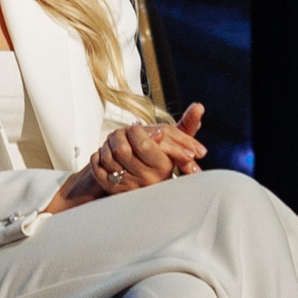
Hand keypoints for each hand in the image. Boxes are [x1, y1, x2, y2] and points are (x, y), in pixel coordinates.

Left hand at [90, 104, 206, 189]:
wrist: (146, 186)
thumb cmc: (165, 158)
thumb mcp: (178, 142)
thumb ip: (189, 124)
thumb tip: (199, 107)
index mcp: (163, 166)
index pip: (143, 144)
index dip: (135, 132)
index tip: (135, 127)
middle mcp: (147, 179)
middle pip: (122, 151)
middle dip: (117, 137)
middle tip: (119, 133)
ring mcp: (128, 186)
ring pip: (108, 159)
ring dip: (106, 147)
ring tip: (111, 143)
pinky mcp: (113, 191)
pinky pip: (98, 170)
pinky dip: (98, 158)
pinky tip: (104, 154)